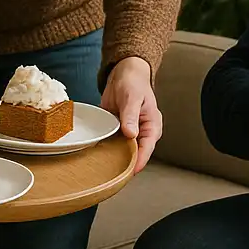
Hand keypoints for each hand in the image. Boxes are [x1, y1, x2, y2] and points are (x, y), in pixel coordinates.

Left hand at [101, 57, 160, 173]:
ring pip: (123, 151)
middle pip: (135, 153)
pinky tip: (96, 155)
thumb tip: (131, 133)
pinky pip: (112, 143)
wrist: (123, 73)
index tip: (130, 171)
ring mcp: (128, 133)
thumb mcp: (132, 97)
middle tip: (113, 175)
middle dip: (126, 163)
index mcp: (152, 126)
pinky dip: (106, 149)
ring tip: (103, 169)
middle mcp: (141, 132)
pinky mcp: (116, 131)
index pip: (147, 148)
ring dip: (114, 158)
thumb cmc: (133, 83)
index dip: (139, 161)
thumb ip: (131, 115)